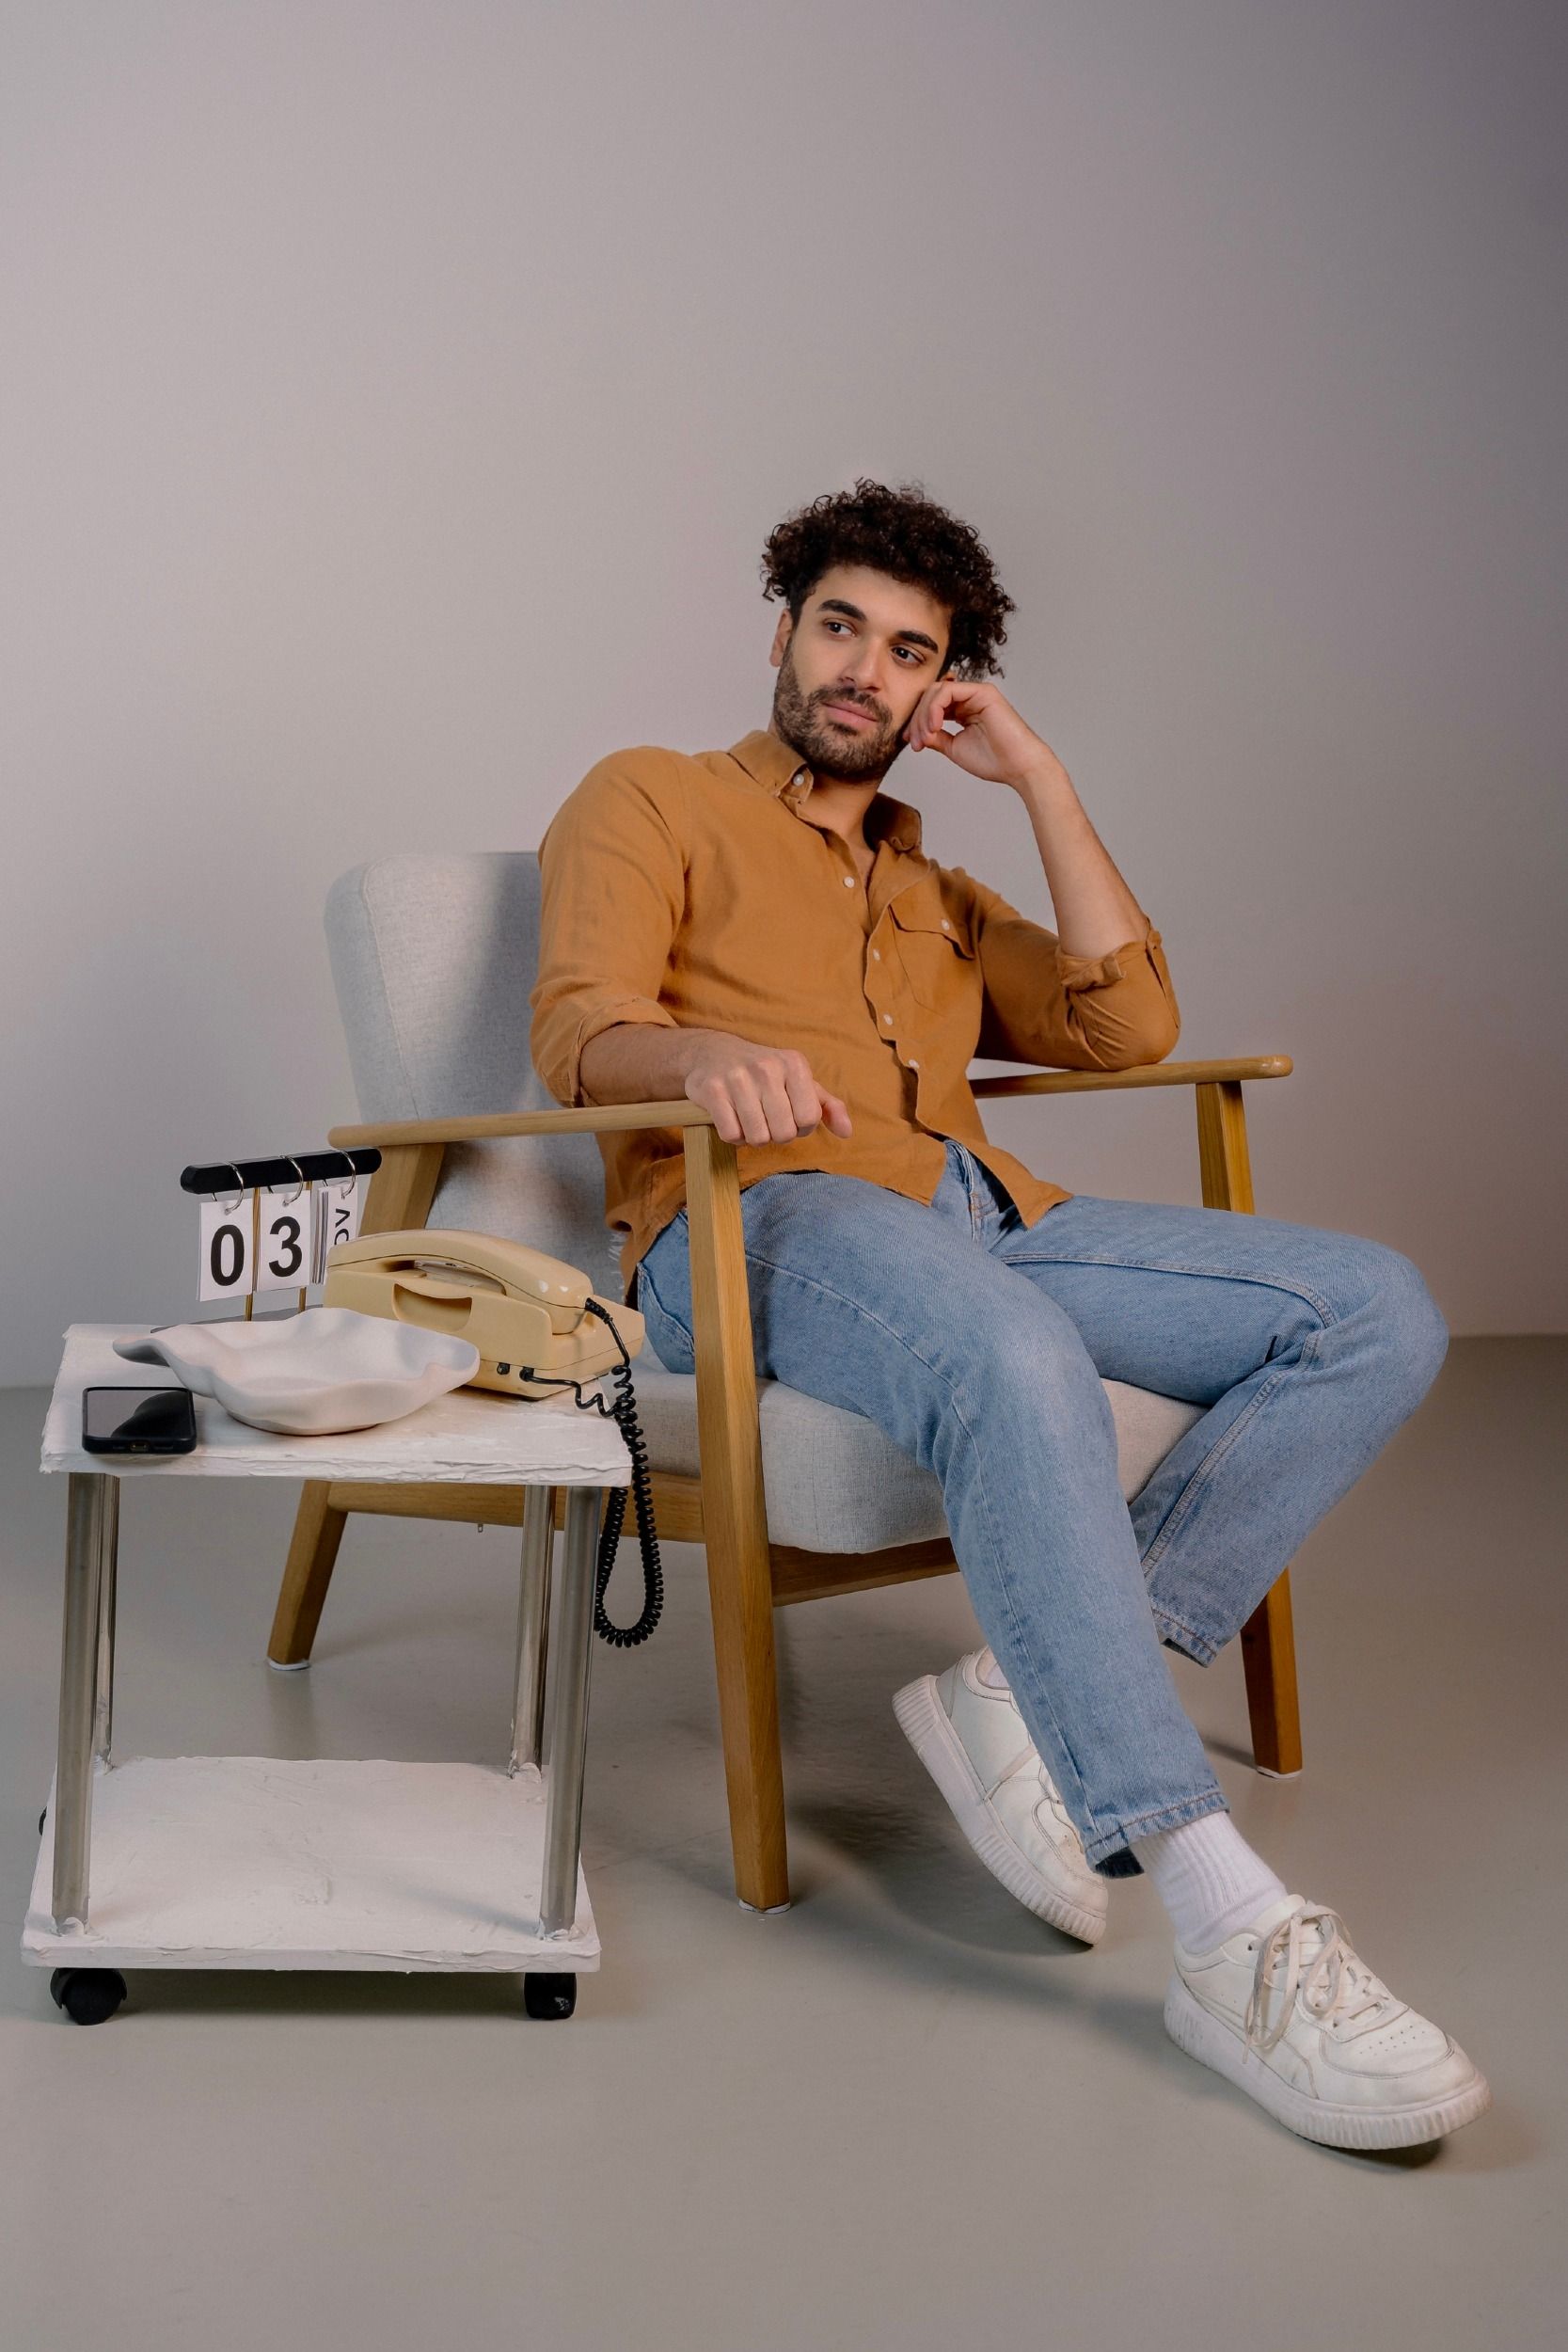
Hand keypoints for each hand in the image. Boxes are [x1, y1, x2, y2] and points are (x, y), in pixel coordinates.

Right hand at [682, 1032, 852, 1147]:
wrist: (713, 1053)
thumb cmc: (764, 1073)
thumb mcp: (799, 1082)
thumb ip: (827, 1106)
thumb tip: (847, 1132)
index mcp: (794, 1063)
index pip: (809, 1119)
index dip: (800, 1126)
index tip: (789, 1115)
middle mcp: (767, 1067)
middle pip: (784, 1133)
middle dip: (777, 1134)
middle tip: (767, 1119)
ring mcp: (737, 1077)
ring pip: (758, 1137)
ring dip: (754, 1137)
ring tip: (750, 1119)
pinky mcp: (712, 1090)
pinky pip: (731, 1135)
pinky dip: (733, 1136)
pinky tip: (732, 1119)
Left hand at [904, 678, 1061, 792]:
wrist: (1018, 767)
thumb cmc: (993, 760)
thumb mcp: (954, 748)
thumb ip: (935, 737)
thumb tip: (916, 733)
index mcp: (963, 711)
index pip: (932, 707)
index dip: (916, 722)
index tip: (910, 742)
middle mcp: (969, 699)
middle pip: (930, 697)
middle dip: (917, 719)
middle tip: (915, 743)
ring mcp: (976, 693)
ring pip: (936, 691)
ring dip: (924, 715)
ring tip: (925, 737)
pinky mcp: (982, 691)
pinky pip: (948, 691)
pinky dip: (935, 708)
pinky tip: (934, 726)